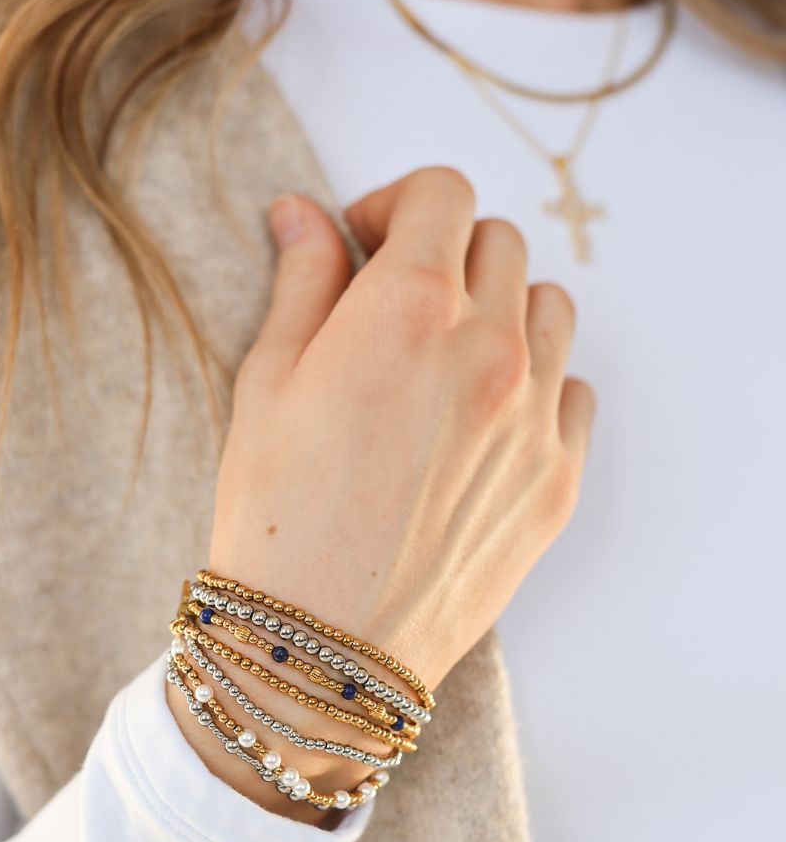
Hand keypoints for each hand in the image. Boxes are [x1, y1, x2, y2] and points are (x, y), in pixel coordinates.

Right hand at [171, 167, 593, 824]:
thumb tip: (301, 212)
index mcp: (406, 310)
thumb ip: (300, 281)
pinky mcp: (557, 477)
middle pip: (498, 241)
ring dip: (499, 304)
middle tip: (394, 295)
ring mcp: (534, 416)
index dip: (396, 200)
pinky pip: (574, 389)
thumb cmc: (274, 514)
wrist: (320, 648)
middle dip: (443, 248)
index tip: (365, 238)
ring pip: (548, 305)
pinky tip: (483, 414)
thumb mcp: (266, 381)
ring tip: (445, 352)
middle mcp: (487, 348)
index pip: (442, 192)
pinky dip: (536, 378)